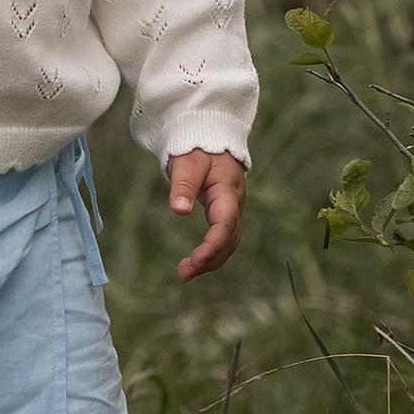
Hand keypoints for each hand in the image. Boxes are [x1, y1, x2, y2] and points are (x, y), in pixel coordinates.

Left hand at [166, 148, 244, 280]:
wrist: (211, 140)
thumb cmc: (198, 149)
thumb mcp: (188, 162)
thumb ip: (184, 185)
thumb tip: (179, 210)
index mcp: (228, 190)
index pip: (225, 224)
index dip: (212, 245)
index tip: (195, 261)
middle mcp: (235, 204)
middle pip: (230, 239)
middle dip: (210, 259)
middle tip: (184, 274)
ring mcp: (232, 210)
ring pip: (229, 242)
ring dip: (210, 260)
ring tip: (185, 273)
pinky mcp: (226, 214)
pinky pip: (224, 238)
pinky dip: (212, 253)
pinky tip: (196, 262)